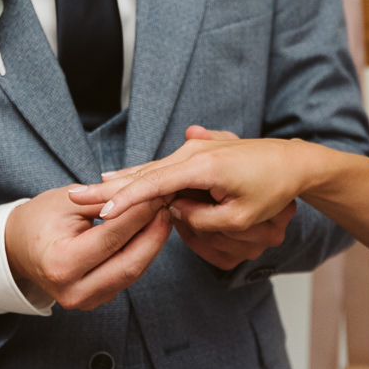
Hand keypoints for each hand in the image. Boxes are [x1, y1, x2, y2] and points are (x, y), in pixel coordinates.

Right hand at [4, 185, 170, 310]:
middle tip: (170, 204)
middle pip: (130, 263)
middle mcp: (73, 291)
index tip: (158, 191)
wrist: (18, 247)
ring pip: (133, 271)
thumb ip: (105, 201)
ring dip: (153, 242)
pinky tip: (151, 230)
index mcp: (61, 264)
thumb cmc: (41, 218)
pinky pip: (127, 275)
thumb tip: (146, 194)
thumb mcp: (68, 201)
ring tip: (164, 213)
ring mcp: (86, 300)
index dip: (139, 213)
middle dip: (155, 232)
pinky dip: (142, 252)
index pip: (112, 237)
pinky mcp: (98, 299)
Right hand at [70, 126, 312, 264]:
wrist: (294, 161)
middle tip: (74, 195)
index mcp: (203, 167)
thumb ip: (201, 219)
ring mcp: (195, 149)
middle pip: (144, 173)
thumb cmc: (272, 190)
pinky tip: (119, 178)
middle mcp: (194, 153)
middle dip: (110, 187)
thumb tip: (172, 213)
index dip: (125, 199)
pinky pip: (163, 168)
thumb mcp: (241, 217)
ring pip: (151, 170)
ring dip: (121, 181)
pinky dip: (140, 176)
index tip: (100, 210)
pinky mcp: (198, 152)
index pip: (154, 185)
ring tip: (88, 189)